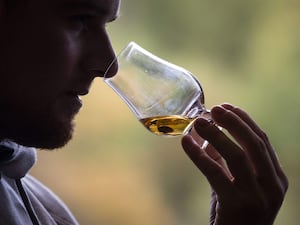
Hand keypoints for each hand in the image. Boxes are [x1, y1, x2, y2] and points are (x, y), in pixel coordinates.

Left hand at [181, 103, 287, 224]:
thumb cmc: (237, 212)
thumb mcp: (236, 183)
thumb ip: (224, 159)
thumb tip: (206, 132)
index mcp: (276, 178)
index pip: (262, 141)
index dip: (244, 121)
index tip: (227, 107)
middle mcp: (272, 186)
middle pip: (254, 144)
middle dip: (233, 122)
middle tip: (215, 108)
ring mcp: (257, 196)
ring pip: (237, 156)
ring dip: (216, 135)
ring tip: (199, 122)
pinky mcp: (237, 205)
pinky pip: (215, 173)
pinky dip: (199, 155)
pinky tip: (186, 142)